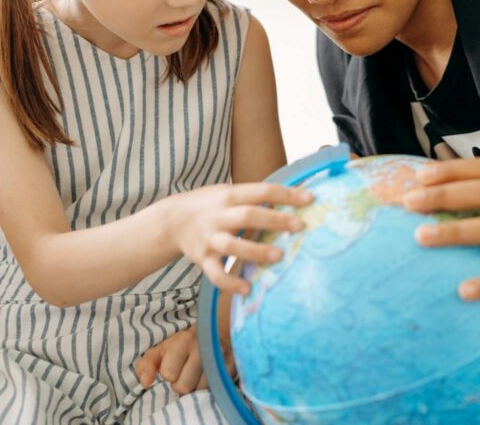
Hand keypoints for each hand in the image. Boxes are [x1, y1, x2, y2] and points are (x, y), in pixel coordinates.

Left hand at [135, 294, 236, 392]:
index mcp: (183, 341)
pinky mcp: (233, 366)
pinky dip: (211, 385)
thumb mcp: (161, 350)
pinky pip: (215, 388)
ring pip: (200, 390)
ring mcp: (221, 356)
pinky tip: (210, 375)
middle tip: (187, 371)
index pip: (169, 374)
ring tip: (199, 373)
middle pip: (184, 387)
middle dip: (182, 383)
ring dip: (197, 386)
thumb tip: (145, 383)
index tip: (174, 364)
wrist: (215, 330)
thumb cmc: (183, 345)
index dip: (169, 373)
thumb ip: (146, 364)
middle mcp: (203, 347)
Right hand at [167, 183, 311, 294]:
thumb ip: (254, 197)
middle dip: (275, 220)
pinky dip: (230, 282)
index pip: (261, 191)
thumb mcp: (227, 193)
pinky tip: (247, 288)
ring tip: (279, 256)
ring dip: (256, 251)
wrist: (170, 221)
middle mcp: (219, 216)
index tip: (309, 199)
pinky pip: (216, 273)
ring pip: (233, 245)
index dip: (285, 194)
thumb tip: (293, 198)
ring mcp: (210, 238)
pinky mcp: (203, 259)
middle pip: (248, 215)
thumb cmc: (209, 206)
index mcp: (229, 195)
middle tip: (300, 225)